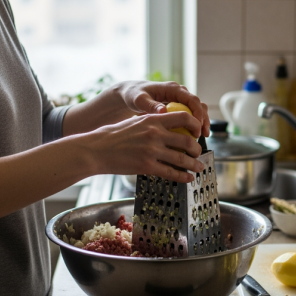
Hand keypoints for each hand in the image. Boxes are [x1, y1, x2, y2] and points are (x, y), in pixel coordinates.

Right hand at [87, 112, 204, 182]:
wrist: (97, 149)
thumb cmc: (114, 135)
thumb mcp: (135, 121)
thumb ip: (152, 121)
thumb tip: (167, 122)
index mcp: (153, 120)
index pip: (183, 118)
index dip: (195, 125)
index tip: (198, 132)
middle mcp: (155, 134)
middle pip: (187, 141)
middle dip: (197, 148)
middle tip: (198, 152)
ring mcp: (151, 151)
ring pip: (182, 159)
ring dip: (194, 164)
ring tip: (199, 167)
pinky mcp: (146, 166)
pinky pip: (171, 172)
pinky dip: (183, 176)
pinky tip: (188, 178)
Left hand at [116, 80, 209, 136]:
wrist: (131, 95)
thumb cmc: (134, 95)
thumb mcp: (140, 99)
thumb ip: (151, 105)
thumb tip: (163, 111)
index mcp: (172, 89)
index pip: (191, 99)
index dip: (197, 112)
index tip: (197, 125)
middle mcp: (179, 93)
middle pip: (199, 105)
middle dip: (204, 119)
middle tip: (203, 134)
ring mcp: (180, 101)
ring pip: (198, 110)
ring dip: (202, 122)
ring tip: (203, 136)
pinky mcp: (178, 108)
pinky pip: (190, 116)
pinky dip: (194, 125)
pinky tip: (194, 137)